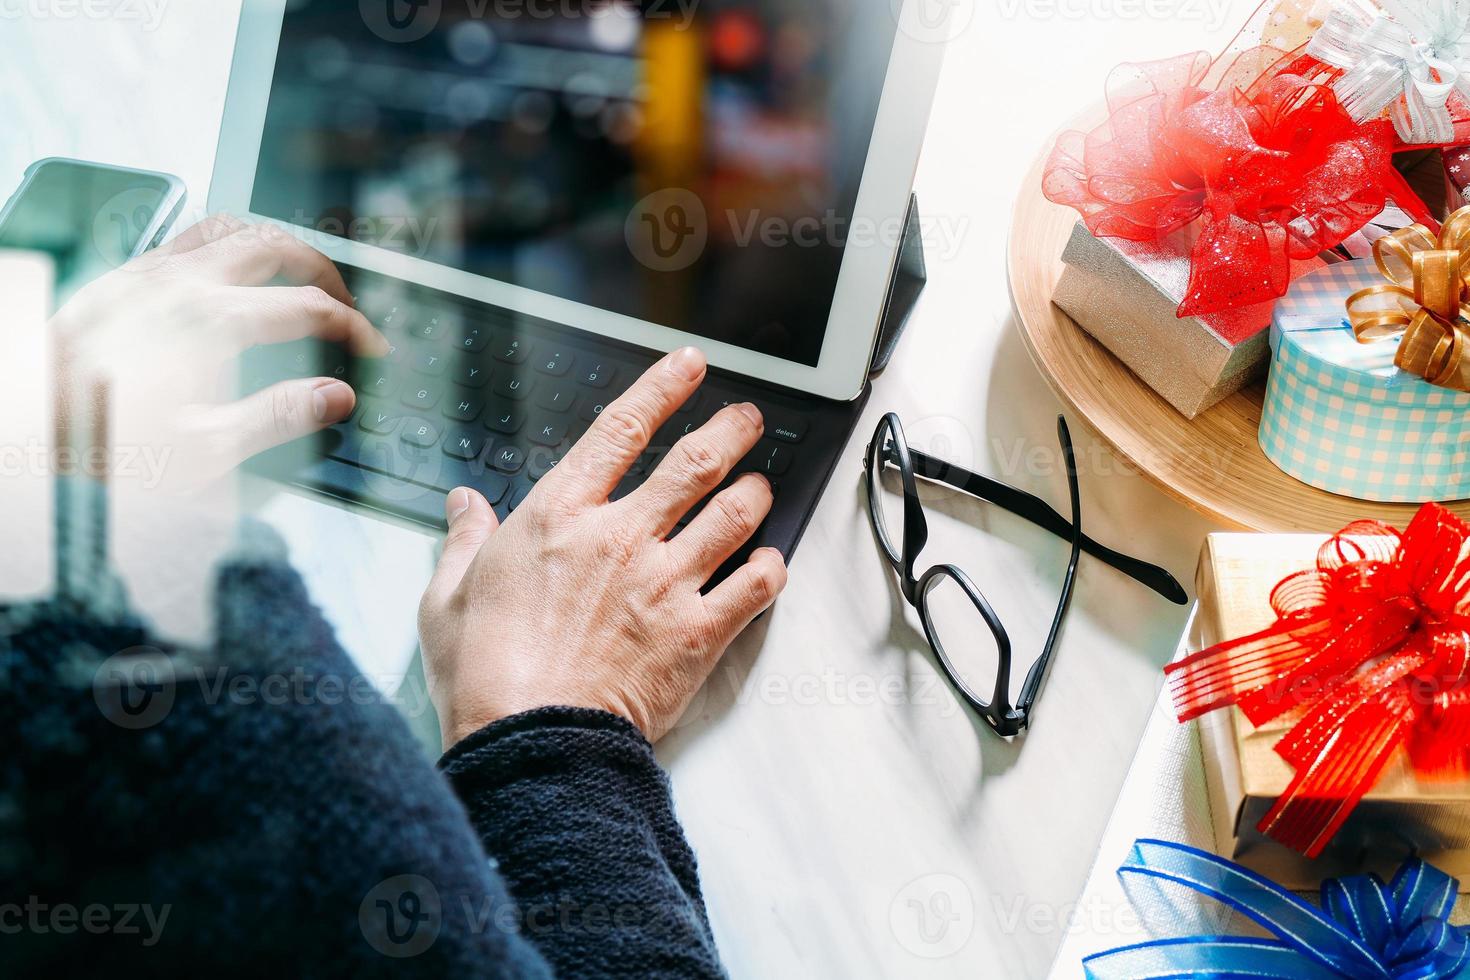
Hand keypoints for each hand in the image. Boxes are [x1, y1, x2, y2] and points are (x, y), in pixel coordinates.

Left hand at [45, 215, 386, 640]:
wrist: (27, 423)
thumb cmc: (104, 442)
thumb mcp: (204, 449)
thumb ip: (279, 417)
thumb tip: (336, 397)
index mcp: (213, 323)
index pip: (309, 309)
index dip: (353, 328)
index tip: (369, 348)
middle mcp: (183, 283)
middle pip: (278, 247)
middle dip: (323, 270)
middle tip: (343, 301)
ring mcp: (148, 271)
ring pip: (233, 226)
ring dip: (276, 244)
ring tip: (296, 271)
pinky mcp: (122, 276)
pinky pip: (188, 236)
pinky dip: (225, 244)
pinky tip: (227, 273)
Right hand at [418, 347, 788, 747]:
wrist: (531, 742)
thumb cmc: (485, 676)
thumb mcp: (447, 597)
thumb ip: (463, 540)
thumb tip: (464, 505)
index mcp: (560, 517)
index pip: (621, 430)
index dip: (662, 388)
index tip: (689, 367)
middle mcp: (622, 538)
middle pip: (695, 461)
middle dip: (731, 430)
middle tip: (748, 419)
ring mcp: (666, 582)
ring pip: (735, 514)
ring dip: (756, 493)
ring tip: (763, 486)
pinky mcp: (697, 633)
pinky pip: (756, 586)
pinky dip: (772, 569)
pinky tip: (771, 564)